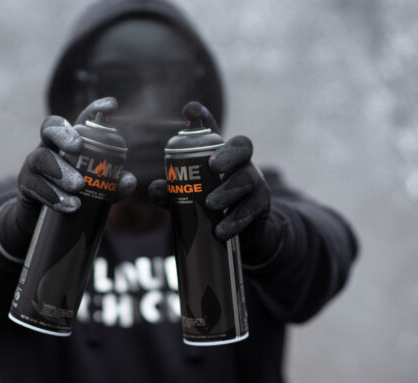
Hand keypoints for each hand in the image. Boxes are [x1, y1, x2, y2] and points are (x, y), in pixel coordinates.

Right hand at [0, 97, 136, 258]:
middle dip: (64, 134)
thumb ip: (113, 184)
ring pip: (41, 158)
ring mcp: (34, 163)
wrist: (43, 216)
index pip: (81, 120)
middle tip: (78, 147)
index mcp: (71, 141)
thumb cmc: (75, 194)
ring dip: (61, 171)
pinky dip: (53, 195)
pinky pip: (35, 185)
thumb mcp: (97, 188)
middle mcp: (50, 146)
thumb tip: (128, 181)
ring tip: (79, 186)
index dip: (95, 111)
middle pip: (51, 128)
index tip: (111, 106)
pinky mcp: (25, 184)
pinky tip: (69, 205)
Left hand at [149, 102, 281, 264]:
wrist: (241, 235)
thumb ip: (173, 189)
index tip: (191, 111)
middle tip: (211, 165)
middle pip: (243, 146)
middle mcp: (243, 163)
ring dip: (228, 191)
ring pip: (247, 179)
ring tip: (210, 204)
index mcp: (223, 155)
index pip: (216, 131)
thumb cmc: (212, 206)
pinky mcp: (262, 206)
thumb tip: (155, 187)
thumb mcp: (190, 195)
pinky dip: (235, 220)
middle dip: (227, 153)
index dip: (205, 118)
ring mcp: (256, 183)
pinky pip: (252, 209)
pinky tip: (221, 230)